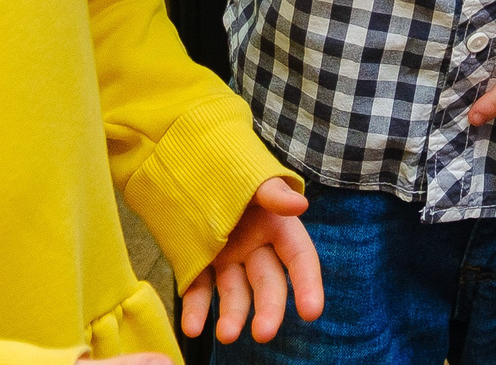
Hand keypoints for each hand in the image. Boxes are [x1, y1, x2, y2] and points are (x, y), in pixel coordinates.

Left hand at [179, 177, 321, 345]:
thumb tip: (301, 205)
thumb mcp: (252, 176)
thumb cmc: (226, 164)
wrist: (183, 159)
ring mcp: (227, 258)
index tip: (311, 312)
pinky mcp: (199, 265)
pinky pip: (200, 291)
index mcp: (277, 225)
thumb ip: (273, 193)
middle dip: (268, 310)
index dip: (308, 284)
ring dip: (232, 316)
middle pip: (268, 284)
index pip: (299, 259)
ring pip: (234, 294)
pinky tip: (193, 328)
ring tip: (226, 336)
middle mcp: (256, 247)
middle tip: (263, 333)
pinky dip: (196, 310)